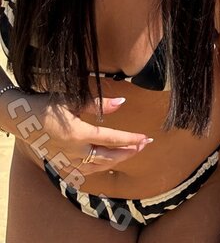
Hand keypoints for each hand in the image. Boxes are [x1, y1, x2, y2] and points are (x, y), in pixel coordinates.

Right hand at [9, 91, 151, 178]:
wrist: (22, 120)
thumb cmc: (48, 106)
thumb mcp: (72, 99)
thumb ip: (98, 103)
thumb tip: (122, 103)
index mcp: (78, 134)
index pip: (111, 139)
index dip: (130, 139)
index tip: (145, 138)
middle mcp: (74, 151)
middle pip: (108, 156)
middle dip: (128, 152)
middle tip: (144, 145)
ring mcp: (67, 161)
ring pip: (98, 167)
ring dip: (116, 161)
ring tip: (130, 153)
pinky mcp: (61, 165)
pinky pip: (83, 172)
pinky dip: (98, 170)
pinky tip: (106, 165)